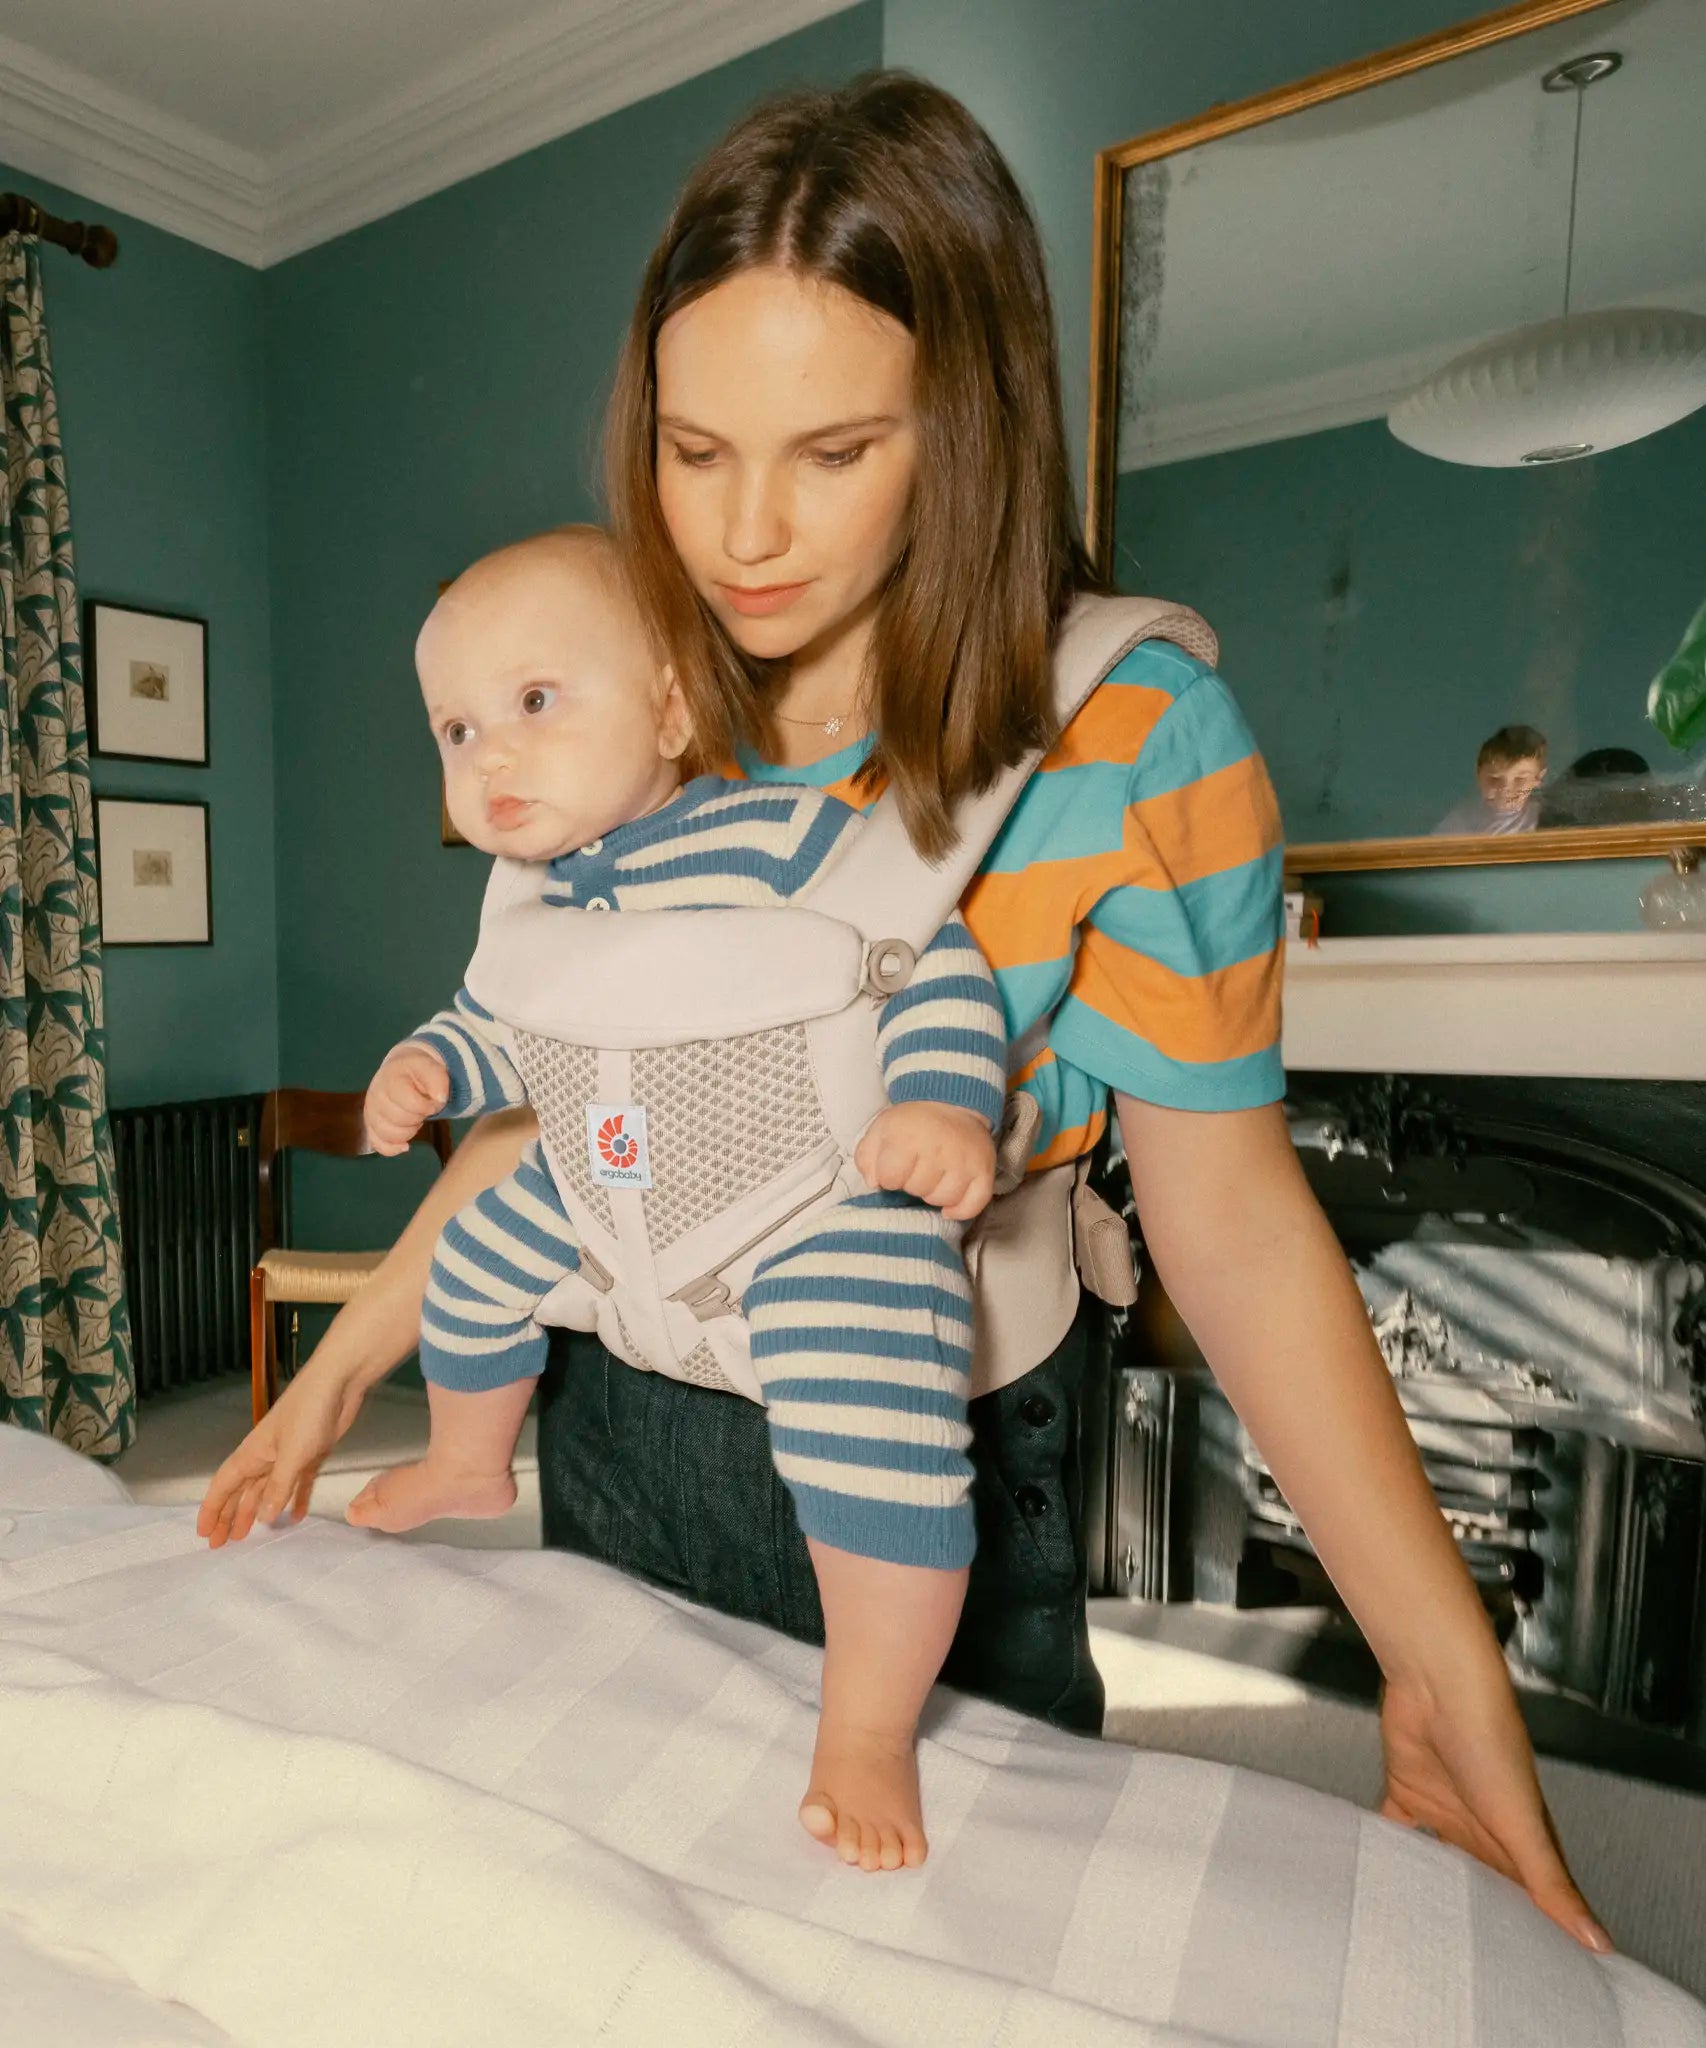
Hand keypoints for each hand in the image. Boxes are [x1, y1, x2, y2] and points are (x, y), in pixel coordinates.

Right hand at [195, 1359, 368, 1547]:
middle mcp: (266, 1456)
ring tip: (250, 1535)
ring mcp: (289, 1455)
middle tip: (223, 1543)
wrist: (339, 1382)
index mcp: (252, 1453)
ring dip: (257, 1511)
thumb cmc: (309, 1413)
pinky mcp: (311, 1454)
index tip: (204, 1533)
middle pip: (242, 1491)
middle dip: (230, 1516)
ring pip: (267, 1490)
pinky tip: (295, 1517)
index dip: (212, 1509)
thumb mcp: (292, 1454)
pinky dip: (295, 1499)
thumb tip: (261, 1518)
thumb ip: (278, 1487)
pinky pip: (298, 1483)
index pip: (224, 1485)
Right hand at [365, 1045, 448, 1154]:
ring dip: (407, 1132)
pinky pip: (377, 1144)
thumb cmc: (417, 1072)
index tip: (432, 1101)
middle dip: (417, 1118)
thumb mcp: (431, 1067)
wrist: (401, 1071)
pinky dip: (392, 1148)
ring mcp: (371, 1111)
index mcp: (391, 1078)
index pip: (410, 1102)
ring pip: (387, 1134)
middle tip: (422, 1110)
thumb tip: (439, 1099)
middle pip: (398, 1119)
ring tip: (414, 1120)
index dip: (427, 1107)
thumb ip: (438, 1079)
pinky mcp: (370, 1125)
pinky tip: (405, 1145)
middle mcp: (375, 1095)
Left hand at [854, 1103, 995, 1221]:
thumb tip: (874, 1182)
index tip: (895, 1166)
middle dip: (912, 1182)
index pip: (889, 1178)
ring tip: (933, 1178)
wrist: (952, 1104)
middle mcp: (938, 1149)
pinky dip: (960, 1210)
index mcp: (907, 1137)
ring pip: (943, 1198)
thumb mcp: (880, 1131)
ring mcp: (963, 1161)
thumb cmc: (912, 1122)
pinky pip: (973, 1204)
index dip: (888, 1176)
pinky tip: (948, 1208)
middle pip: (917, 1189)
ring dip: (934, 1194)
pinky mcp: (984, 1170)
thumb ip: (866, 1157)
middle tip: (917, 1167)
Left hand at [1377, 1670, 1612, 1953]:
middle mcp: (1480, 1827)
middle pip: (1478, 1882)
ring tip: (1414, 1930)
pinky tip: (1374, 1875)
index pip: (1524, 1898)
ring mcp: (1442, 1808)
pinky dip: (1385, 1848)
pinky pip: (1393, 1828)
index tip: (1518, 1972)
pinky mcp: (1407, 1790)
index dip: (1523, 1933)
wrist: (1437, 1684)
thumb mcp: (1526, 1826)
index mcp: (1517, 1840)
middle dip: (1472, 1916)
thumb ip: (1553, 1886)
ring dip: (1427, 1885)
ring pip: (1435, 1861)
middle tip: (1459, 1962)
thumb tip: (1599, 1943)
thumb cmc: (1491, 1742)